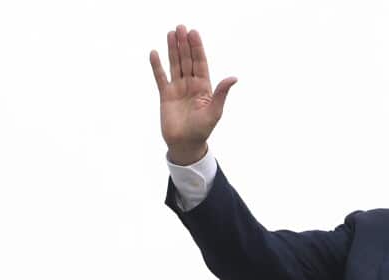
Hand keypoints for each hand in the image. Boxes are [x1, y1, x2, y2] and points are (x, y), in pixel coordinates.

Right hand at [149, 25, 236, 164]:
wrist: (186, 144)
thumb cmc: (202, 130)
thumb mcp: (215, 111)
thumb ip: (221, 93)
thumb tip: (233, 78)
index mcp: (204, 87)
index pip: (200, 63)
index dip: (197, 48)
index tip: (193, 33)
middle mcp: (191, 85)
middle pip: (187, 60)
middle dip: (184, 44)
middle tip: (180, 27)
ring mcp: (177, 89)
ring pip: (174, 65)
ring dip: (172, 49)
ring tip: (170, 33)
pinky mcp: (165, 95)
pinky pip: (160, 77)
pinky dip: (157, 66)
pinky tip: (155, 53)